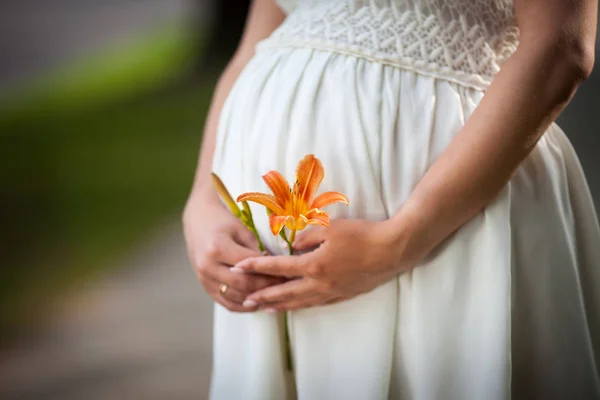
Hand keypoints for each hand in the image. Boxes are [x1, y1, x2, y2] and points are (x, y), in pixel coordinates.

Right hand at [183, 192, 285, 311]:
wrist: (197, 222)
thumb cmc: (222, 222)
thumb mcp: (241, 230)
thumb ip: (255, 250)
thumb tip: (274, 268)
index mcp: (217, 248)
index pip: (250, 266)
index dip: (270, 272)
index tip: (286, 273)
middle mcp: (208, 266)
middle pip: (243, 285)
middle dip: (266, 287)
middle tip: (284, 286)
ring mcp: (204, 279)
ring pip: (235, 298)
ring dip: (256, 299)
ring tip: (274, 296)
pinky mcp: (205, 287)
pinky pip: (226, 303)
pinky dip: (243, 306)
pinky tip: (257, 303)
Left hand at [232, 219, 406, 310]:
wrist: (391, 251)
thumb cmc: (362, 235)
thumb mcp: (331, 227)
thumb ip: (306, 235)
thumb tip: (292, 245)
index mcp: (314, 265)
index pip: (278, 267)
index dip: (256, 267)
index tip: (239, 268)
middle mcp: (319, 284)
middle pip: (284, 293)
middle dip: (262, 296)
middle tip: (244, 301)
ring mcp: (331, 292)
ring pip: (299, 303)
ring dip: (278, 306)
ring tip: (263, 309)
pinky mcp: (342, 295)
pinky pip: (315, 304)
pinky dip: (300, 306)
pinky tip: (294, 307)